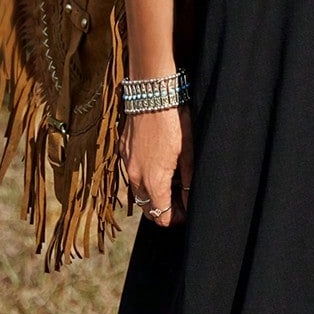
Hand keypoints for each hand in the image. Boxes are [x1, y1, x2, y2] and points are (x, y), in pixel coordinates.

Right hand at [120, 105, 193, 226]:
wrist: (151, 94)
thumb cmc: (174, 121)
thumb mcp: (188, 152)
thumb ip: (187, 180)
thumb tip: (190, 200)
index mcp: (153, 180)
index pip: (161, 215)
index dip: (175, 218)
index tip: (186, 211)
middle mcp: (135, 177)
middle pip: (147, 209)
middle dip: (163, 210)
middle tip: (180, 200)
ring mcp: (126, 164)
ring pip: (138, 193)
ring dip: (153, 195)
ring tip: (171, 183)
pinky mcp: (122, 152)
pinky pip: (132, 175)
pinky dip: (144, 179)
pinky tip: (158, 167)